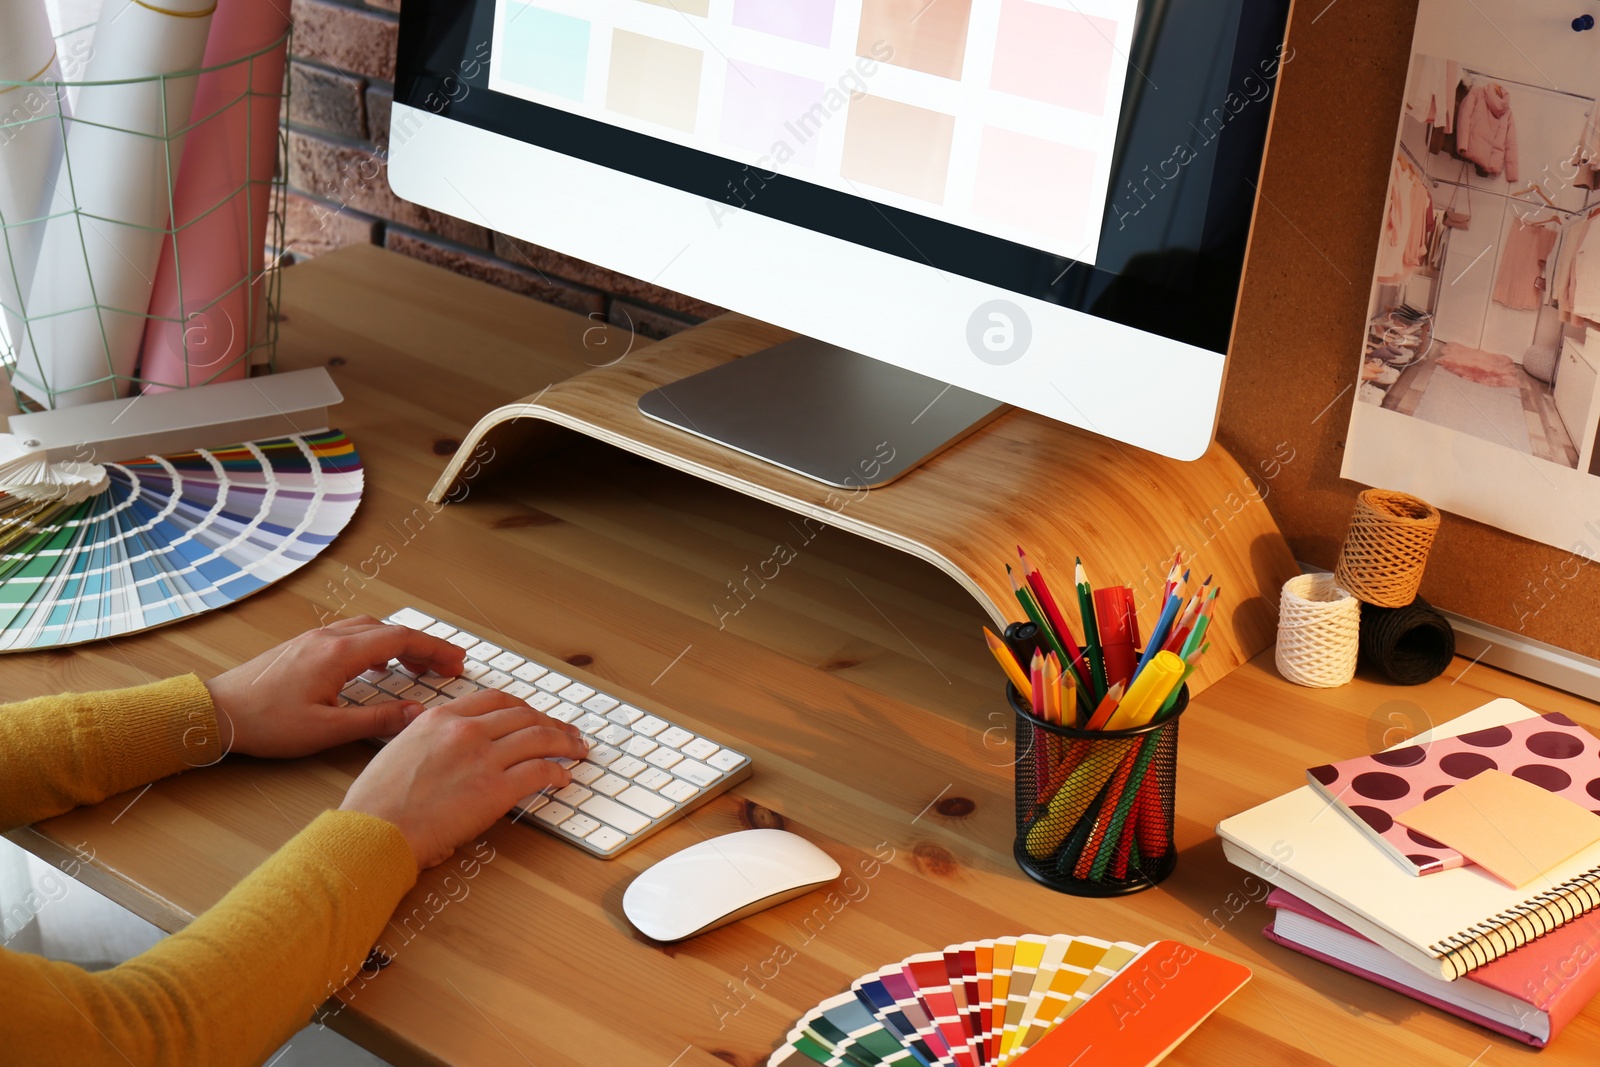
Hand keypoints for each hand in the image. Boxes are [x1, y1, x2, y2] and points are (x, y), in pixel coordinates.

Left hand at [203, 616, 466, 759]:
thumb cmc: (266, 724)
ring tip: (415, 668)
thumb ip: (377, 719)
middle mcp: (329, 637)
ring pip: (369, 628)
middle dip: (423, 646)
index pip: (401, 640)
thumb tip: (418, 714)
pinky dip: (375, 644)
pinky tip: (374, 667)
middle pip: (389, 630)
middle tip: (445, 667)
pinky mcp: (302, 646)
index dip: (435, 650)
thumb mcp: (327, 730)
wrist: (214, 712)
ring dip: (398, 643)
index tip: (457, 663)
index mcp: (339, 654)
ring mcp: (314, 638)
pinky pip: (351, 634)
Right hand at [341, 689, 590, 867]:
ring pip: (539, 738)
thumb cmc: (377, 804)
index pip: (494, 700)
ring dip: (564, 743)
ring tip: (577, 750)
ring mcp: (482, 757)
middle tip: (565, 732)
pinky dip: (558, 772)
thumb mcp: (399, 751)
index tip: (534, 716)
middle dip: (550, 722)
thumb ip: (427, 738)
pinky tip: (563, 778)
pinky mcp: (495, 789)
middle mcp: (464, 730)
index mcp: (439, 718)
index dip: (522, 708)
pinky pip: (540, 771)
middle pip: (523, 715)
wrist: (374, 833)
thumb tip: (440, 739)